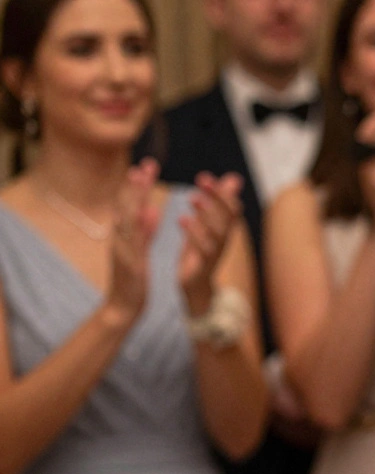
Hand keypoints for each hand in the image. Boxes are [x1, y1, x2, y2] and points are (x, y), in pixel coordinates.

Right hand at [102, 159, 160, 323]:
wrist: (122, 307)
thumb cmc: (133, 280)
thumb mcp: (141, 250)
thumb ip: (146, 230)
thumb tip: (152, 209)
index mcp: (124, 235)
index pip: (128, 205)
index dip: (136, 185)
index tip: (146, 166)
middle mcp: (120, 238)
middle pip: (125, 205)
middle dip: (136, 184)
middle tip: (148, 163)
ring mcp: (123, 249)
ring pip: (127, 217)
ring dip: (135, 197)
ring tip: (143, 178)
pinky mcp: (130, 262)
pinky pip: (136, 241)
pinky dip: (142, 226)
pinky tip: (150, 212)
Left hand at [178, 171, 243, 314]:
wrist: (196, 287)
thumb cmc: (201, 252)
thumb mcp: (210, 225)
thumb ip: (219, 202)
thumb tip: (235, 179)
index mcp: (224, 229)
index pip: (232, 208)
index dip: (222, 193)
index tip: (205, 177)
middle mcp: (223, 240)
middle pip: (227, 216)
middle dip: (216, 196)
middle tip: (202, 179)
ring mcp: (214, 253)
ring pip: (217, 232)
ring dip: (207, 214)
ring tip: (192, 198)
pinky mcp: (202, 266)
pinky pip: (203, 250)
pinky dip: (194, 234)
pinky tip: (182, 220)